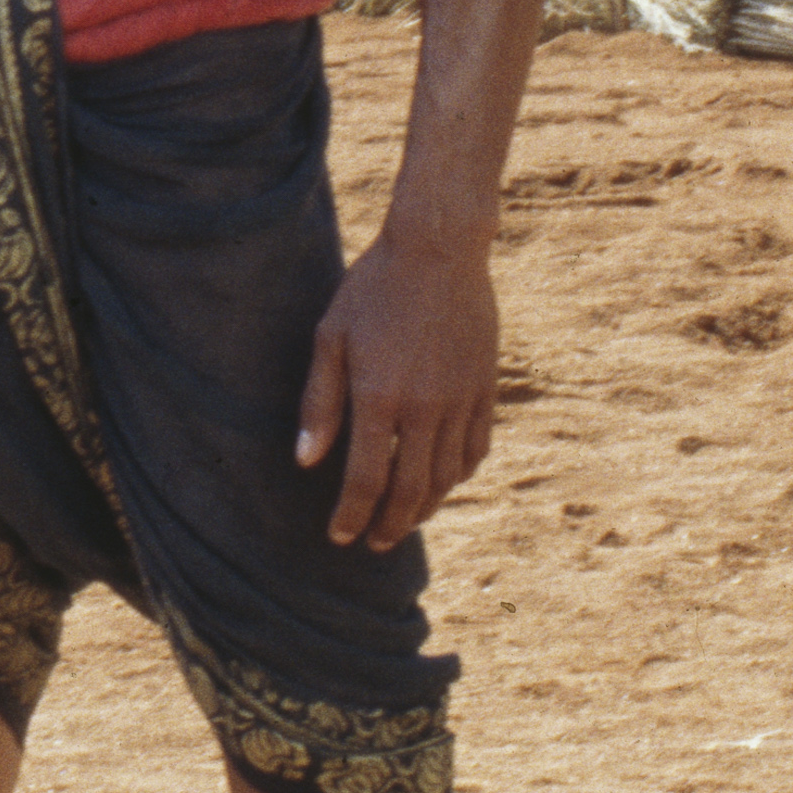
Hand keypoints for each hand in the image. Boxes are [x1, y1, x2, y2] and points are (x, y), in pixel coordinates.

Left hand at [297, 222, 499, 548]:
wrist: (439, 249)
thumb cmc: (373, 289)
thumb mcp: (331, 337)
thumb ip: (320, 403)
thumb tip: (307, 461)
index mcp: (379, 397)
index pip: (366, 480)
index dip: (351, 516)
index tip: (339, 536)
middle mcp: (425, 408)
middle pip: (410, 490)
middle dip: (389, 525)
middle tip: (373, 543)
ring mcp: (461, 401)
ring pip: (446, 477)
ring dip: (425, 508)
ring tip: (405, 522)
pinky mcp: (485, 389)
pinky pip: (475, 449)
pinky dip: (458, 475)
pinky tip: (442, 482)